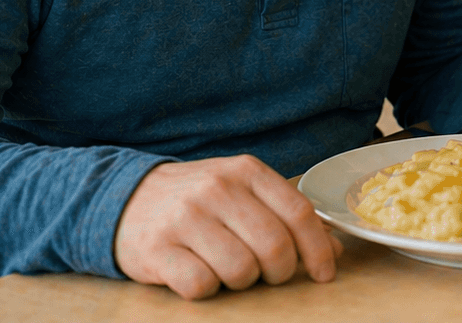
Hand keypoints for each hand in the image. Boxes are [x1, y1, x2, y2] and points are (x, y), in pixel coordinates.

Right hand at [114, 155, 341, 299]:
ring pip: (241, 270)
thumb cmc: (199, 201)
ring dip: (241, 282)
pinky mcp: (157, 249)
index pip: (299, 213)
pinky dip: (207, 289)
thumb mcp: (244, 193)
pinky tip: (199, 273)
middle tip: (268, 275)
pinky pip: (201, 285)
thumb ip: (287, 215)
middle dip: (279, 272)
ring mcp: (185, 217)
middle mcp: (217, 189)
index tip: (324, 274)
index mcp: (246, 171)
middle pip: (274, 246)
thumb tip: (334, 249)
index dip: (318, 250)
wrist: (126, 198)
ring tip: (228, 269)